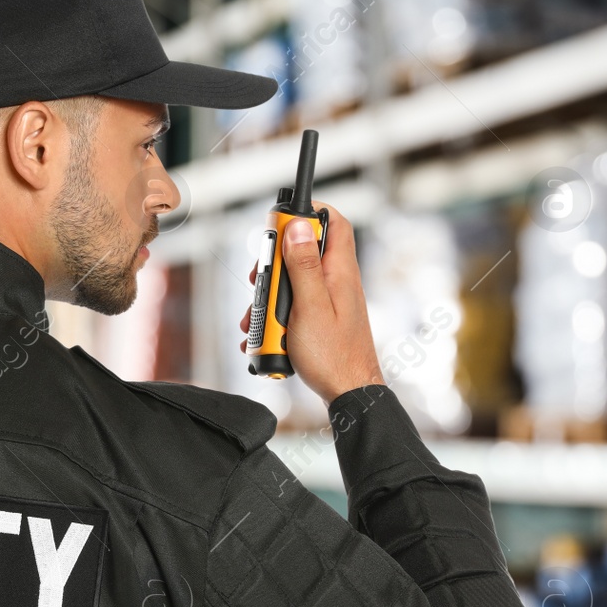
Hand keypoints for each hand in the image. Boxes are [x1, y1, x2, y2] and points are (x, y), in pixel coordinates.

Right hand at [238, 202, 385, 406]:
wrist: (349, 394)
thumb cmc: (333, 356)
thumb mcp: (310, 306)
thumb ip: (304, 266)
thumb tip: (299, 226)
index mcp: (340, 271)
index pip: (334, 222)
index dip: (310, 211)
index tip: (282, 219)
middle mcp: (337, 281)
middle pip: (303, 251)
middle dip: (275, 263)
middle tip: (259, 279)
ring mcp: (329, 300)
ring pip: (293, 282)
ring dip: (269, 296)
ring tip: (257, 318)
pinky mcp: (321, 318)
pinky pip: (294, 306)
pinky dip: (276, 316)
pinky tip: (264, 335)